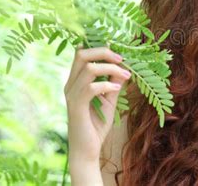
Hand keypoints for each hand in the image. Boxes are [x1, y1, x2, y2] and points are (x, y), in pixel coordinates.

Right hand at [64, 46, 130, 162]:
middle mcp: (70, 84)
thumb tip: (123, 67)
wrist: (86, 150)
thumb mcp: (109, 99)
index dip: (99, 47)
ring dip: (111, 68)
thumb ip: (114, 82)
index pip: (82, 53)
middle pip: (82, 54)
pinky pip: (90, 88)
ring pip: (88, 68)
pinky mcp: (76, 106)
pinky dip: (106, 85)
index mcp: (76, 80)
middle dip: (104, 52)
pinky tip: (117, 89)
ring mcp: (71, 95)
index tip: (119, 51)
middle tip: (122, 58)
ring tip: (126, 74)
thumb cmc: (97, 125)